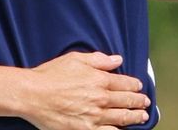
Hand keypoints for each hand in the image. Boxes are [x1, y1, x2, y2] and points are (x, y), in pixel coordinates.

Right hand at [20, 52, 150, 129]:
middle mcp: (101, 99)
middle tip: (145, 102)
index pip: (125, 83)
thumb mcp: (74, 59)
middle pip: (128, 101)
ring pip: (123, 118)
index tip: (138, 86)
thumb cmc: (50, 75)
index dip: (134, 85)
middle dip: (139, 101)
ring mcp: (95, 117)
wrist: (32, 95)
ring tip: (142, 116)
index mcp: (99, 80)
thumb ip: (98, 59)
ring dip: (135, 117)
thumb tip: (117, 59)